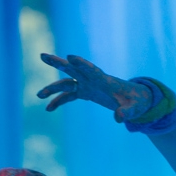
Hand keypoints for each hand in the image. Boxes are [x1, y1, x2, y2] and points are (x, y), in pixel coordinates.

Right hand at [37, 53, 155, 121]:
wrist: (134, 99)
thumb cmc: (136, 102)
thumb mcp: (134, 108)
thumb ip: (127, 112)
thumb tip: (118, 119)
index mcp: (105, 81)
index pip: (92, 70)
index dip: (82, 64)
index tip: (70, 57)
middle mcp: (93, 80)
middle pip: (73, 70)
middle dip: (58, 63)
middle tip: (43, 56)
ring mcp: (87, 85)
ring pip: (66, 84)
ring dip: (53, 88)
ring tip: (39, 95)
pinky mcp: (85, 92)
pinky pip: (69, 96)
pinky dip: (59, 101)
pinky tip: (49, 109)